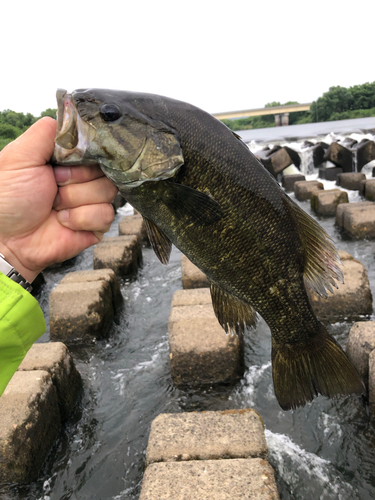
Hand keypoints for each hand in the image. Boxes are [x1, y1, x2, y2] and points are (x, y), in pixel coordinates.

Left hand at [0, 117, 117, 282]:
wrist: (7, 240)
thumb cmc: (7, 198)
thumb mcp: (19, 155)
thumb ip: (46, 132)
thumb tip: (73, 116)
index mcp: (68, 160)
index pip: (95, 147)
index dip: (83, 157)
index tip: (60, 166)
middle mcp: (82, 179)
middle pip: (106, 169)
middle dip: (76, 180)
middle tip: (53, 186)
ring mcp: (91, 202)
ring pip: (108, 192)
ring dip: (76, 201)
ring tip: (55, 207)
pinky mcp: (96, 225)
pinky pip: (105, 215)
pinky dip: (80, 219)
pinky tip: (63, 222)